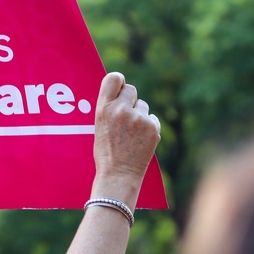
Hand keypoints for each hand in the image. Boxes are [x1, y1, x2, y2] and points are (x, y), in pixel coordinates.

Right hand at [92, 72, 160, 206]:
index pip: (114, 78)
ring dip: (139, 114)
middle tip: (125, 115)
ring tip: (130, 133)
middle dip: (129, 99)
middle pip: (131, 89)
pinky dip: (148, 126)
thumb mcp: (100, 125)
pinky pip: (152, 118)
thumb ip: (110, 107)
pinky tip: (139, 139)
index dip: (118, 82)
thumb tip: (122, 91)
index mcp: (104, 108)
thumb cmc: (106, 151)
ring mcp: (138, 118)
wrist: (118, 174)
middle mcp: (121, 110)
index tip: (119, 88)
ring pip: (143, 105)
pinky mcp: (153, 127)